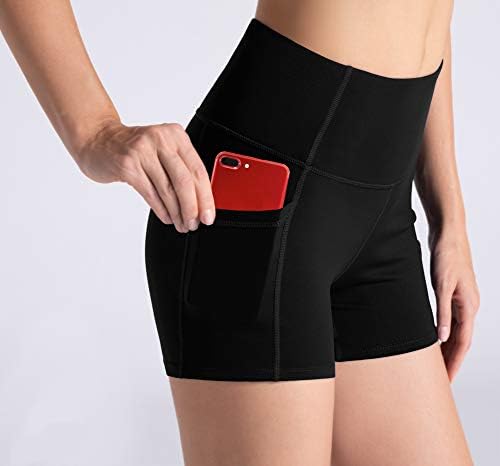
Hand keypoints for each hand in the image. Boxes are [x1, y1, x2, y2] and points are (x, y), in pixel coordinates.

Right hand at [74, 120, 214, 231]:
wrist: (98, 141)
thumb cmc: (134, 149)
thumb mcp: (162, 150)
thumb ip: (181, 168)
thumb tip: (201, 201)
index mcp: (176, 135)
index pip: (198, 169)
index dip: (206, 196)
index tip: (209, 214)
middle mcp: (160, 139)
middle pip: (184, 180)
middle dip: (193, 207)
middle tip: (196, 223)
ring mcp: (142, 151)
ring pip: (167, 190)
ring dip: (177, 213)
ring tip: (182, 224)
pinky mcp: (127, 165)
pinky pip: (150, 193)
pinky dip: (161, 209)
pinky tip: (167, 218)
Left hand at [429, 230, 479, 381]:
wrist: (448, 235)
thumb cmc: (448, 256)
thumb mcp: (442, 285)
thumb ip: (442, 311)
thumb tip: (442, 337)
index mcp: (468, 306)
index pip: (462, 343)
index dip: (454, 362)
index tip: (447, 380)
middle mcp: (467, 307)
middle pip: (459, 341)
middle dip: (450, 360)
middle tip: (439, 380)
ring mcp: (460, 301)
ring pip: (454, 332)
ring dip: (446, 349)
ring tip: (435, 365)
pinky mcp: (452, 294)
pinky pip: (449, 321)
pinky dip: (442, 333)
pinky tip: (433, 339)